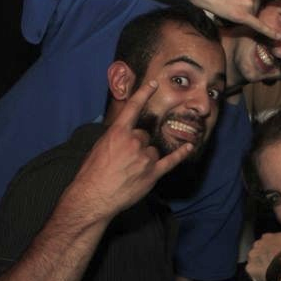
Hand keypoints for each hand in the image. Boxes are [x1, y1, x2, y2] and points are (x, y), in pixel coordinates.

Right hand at [67, 81, 192, 219]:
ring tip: (131, 171)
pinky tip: (189, 147)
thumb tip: (126, 133)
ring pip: (153, 151)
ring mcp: (145, 158)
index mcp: (118, 132)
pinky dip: (181, 154)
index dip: (144, 93)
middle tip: (124, 160)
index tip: (154, 84)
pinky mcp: (153, 174)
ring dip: (145, 158)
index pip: (134, 107)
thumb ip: (115, 137)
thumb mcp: (99, 146)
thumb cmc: (92, 173)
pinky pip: (171, 161)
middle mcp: (134, 142)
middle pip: (144, 136)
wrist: (94, 196)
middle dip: (137, 145)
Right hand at [190, 0, 280, 40]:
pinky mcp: (241, 14)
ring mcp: (249, 3)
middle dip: (247, 9)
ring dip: (241, 14)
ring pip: (253, 15)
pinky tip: (278, 38)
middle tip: (231, 3)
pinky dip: (268, 32)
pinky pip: (258, 25)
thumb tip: (255, 3)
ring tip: (225, 5)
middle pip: (260, 7)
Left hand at [246, 199, 280, 280]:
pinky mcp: (250, 269)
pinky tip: (267, 275)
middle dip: (266, 256)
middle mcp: (256, 245)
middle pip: (260, 251)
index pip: (267, 242)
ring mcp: (252, 258)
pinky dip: (257, 274)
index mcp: (266, 237)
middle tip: (278, 263)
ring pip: (256, 261)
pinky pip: (252, 272)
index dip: (274, 249)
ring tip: (273, 270)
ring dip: (262, 265)